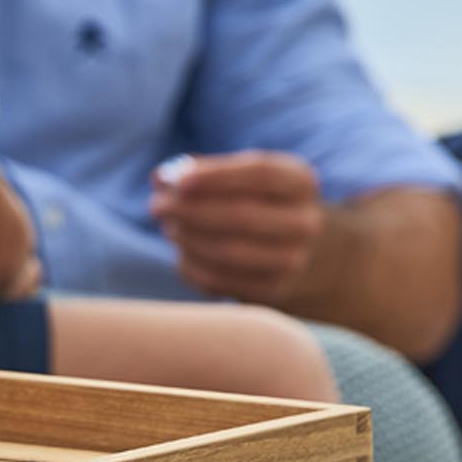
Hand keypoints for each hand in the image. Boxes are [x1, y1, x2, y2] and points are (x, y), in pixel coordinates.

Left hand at [149, 150, 323, 303]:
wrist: (293, 247)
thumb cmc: (252, 200)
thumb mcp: (237, 176)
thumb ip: (198, 171)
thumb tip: (162, 178)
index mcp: (301, 182)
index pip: (260, 174)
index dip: (216, 176)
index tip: (178, 180)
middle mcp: (305, 222)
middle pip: (242, 215)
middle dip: (190, 210)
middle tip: (156, 205)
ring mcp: (293, 260)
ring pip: (229, 251)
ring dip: (188, 237)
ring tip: (169, 227)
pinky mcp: (272, 290)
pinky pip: (221, 280)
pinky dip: (192, 265)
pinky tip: (182, 252)